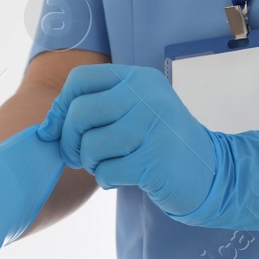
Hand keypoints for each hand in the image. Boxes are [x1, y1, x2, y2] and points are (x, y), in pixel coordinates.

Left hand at [36, 64, 258, 231]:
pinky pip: (107, 171)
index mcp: (138, 78)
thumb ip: (95, 110)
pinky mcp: (156, 159)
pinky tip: (122, 178)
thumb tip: (46, 127)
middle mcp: (147, 96)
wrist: (212, 171)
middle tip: (79, 156)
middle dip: (69, 140)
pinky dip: (106, 180)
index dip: (60, 107)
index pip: (80, 80)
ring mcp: (154, 126)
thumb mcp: (134, 112)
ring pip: (91, 145)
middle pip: (80, 112)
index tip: (57, 130)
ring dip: (91, 163)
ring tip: (107, 165)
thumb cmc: (159, 143)